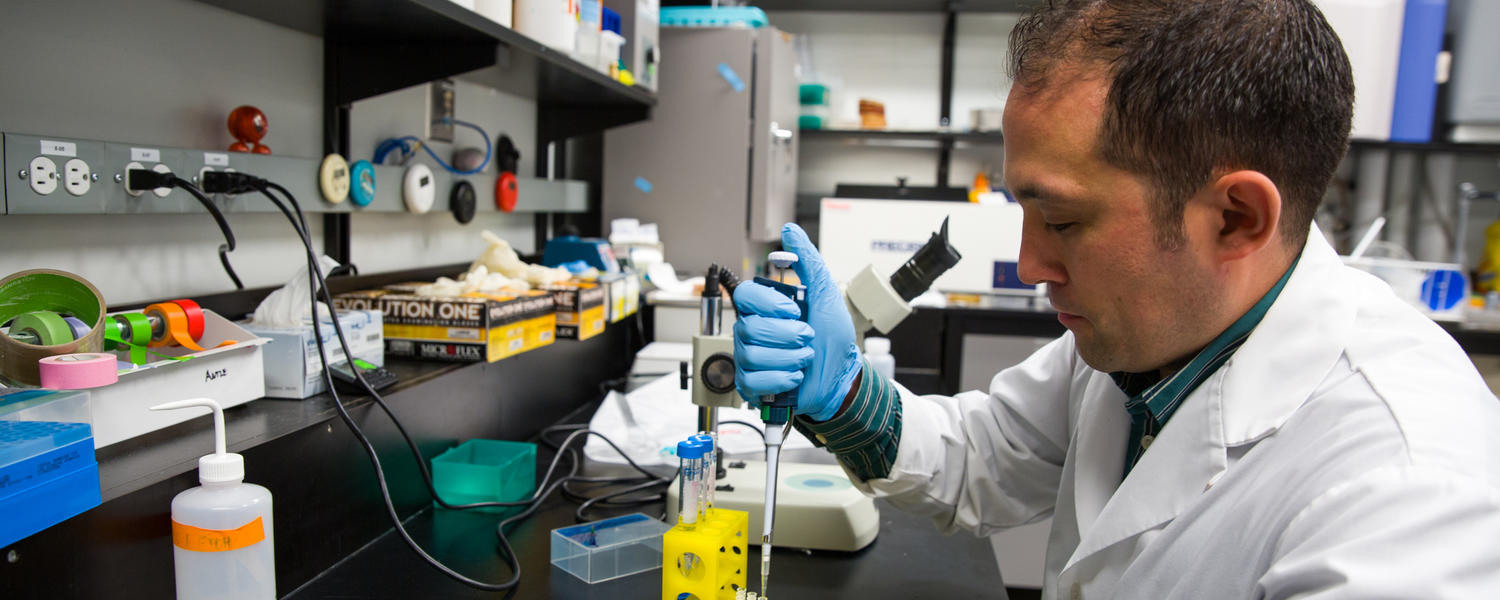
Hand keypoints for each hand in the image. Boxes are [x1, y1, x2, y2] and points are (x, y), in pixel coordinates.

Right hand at [733, 224, 860, 421]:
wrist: (842, 374)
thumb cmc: (832, 336)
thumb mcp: (825, 293)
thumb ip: (807, 261)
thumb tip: (791, 231)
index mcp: (763, 307)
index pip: (744, 294)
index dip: (770, 304)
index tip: (795, 311)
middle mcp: (751, 329)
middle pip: (750, 327)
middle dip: (788, 335)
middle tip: (807, 337)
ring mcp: (748, 357)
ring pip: (752, 354)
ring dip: (789, 357)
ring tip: (804, 357)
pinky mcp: (751, 383)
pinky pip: (754, 380)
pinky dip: (782, 378)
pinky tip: (793, 375)